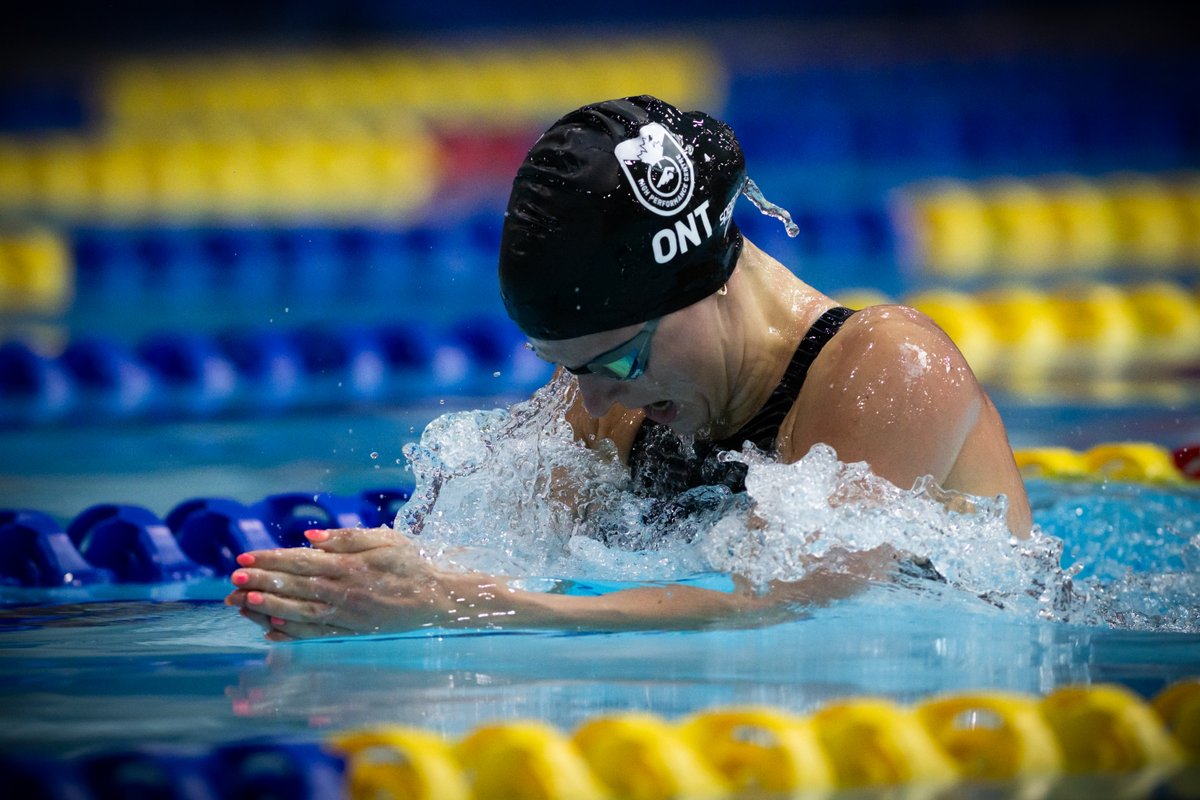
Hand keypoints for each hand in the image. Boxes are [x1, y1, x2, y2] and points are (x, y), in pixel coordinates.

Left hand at [224, 527, 483, 640]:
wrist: (440, 598)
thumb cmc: (413, 564)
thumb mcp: (386, 539)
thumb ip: (347, 538)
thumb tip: (310, 538)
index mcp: (350, 566)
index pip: (301, 561)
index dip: (271, 559)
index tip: (244, 557)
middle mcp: (345, 592)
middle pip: (295, 586)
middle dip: (261, 582)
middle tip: (232, 580)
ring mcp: (348, 616)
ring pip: (299, 612)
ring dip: (268, 607)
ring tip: (241, 602)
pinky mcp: (353, 632)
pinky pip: (316, 635)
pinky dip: (291, 633)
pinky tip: (269, 630)